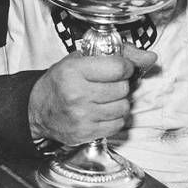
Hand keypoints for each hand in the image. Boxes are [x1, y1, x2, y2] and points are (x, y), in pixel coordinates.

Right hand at [27, 45, 156, 145]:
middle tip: (107, 85)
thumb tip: (150, 57)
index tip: (120, 69)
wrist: (37, 110)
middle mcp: (77, 94)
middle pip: (123, 89)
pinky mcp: (85, 133)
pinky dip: (115, 118)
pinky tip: (102, 112)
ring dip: (119, 102)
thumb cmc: (60, 82)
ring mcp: (82, 116)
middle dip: (120, 85)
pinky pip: (118, 124)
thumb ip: (119, 54)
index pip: (119, 68)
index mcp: (74, 71)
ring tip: (104, 99)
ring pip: (123, 108)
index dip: (125, 67)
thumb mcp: (82, 59)